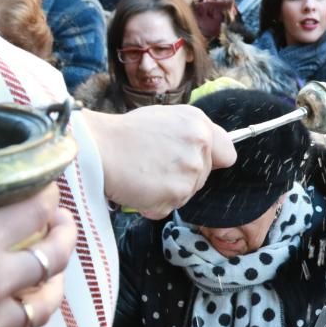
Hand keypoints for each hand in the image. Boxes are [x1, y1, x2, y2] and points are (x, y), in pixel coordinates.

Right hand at [0, 185, 75, 326]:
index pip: (33, 212)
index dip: (47, 197)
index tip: (47, 190)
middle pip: (55, 255)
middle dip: (65, 235)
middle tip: (62, 223)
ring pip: (46, 302)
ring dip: (54, 284)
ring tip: (53, 273)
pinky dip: (23, 319)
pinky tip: (17, 313)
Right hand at [88, 105, 236, 218]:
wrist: (98, 149)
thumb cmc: (124, 134)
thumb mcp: (164, 118)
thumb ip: (190, 134)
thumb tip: (204, 150)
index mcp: (199, 124)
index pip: (227, 153)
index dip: (212, 160)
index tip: (196, 162)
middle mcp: (200, 147)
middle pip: (203, 177)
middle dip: (182, 177)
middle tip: (154, 166)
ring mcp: (190, 173)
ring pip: (187, 194)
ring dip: (167, 191)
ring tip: (143, 174)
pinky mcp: (176, 195)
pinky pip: (169, 207)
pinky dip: (153, 204)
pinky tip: (138, 187)